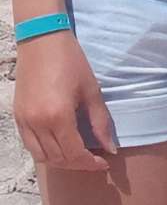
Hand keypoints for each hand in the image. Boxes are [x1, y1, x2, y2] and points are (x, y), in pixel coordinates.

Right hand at [13, 30, 117, 170]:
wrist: (42, 39)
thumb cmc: (70, 60)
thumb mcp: (91, 91)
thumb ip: (100, 123)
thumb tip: (110, 149)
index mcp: (58, 116)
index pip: (75, 153)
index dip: (90, 163)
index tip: (103, 162)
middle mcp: (38, 123)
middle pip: (58, 159)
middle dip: (78, 164)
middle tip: (93, 160)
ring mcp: (25, 120)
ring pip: (42, 157)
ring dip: (61, 162)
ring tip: (77, 156)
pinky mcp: (18, 116)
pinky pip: (30, 145)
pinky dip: (45, 152)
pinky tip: (59, 146)